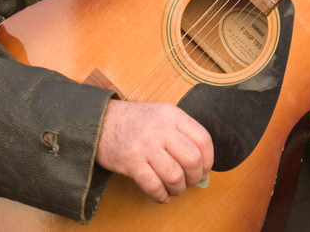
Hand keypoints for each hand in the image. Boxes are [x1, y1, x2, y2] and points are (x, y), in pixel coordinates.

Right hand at [96, 100, 213, 203]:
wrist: (101, 121)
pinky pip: (154, 186)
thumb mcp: (160, 115)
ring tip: (173, 188)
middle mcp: (160, 127)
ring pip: (175, 176)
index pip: (202, 139)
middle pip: (192, 160)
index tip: (204, 168)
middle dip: (195, 177)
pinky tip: (161, 194)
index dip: (208, 160)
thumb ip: (180, 134)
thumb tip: (202, 167)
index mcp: (171, 114)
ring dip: (178, 188)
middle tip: (189, 180)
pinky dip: (161, 196)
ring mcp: (145, 144)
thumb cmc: (134, 121)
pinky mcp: (131, 161)